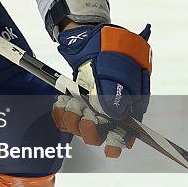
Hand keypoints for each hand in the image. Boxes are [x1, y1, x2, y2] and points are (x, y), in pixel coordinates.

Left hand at [54, 23, 151, 157]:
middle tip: (86, 116)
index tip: (111, 150)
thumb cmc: (108, 50)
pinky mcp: (74, 102)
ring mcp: (90, 106)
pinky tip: (61, 102)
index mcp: (127, 103)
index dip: (118, 142)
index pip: (125, 131)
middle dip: (90, 129)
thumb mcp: (115, 70)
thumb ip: (115, 94)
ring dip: (73, 119)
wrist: (88, 36)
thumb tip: (114, 115)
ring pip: (80, 127)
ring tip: (73, 103)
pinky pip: (64, 117)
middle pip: (99, 134)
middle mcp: (108, 109)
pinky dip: (60, 112)